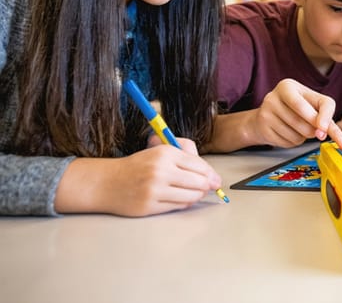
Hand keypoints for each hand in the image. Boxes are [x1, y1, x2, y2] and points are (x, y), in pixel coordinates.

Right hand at [56, 144, 222, 216]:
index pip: (200, 165)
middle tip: (209, 187)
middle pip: (199, 182)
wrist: (108, 182)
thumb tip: (211, 174)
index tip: (215, 179)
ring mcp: (155, 190)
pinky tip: (182, 199)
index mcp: (165, 153)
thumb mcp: (159, 150)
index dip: (211, 174)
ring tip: (195, 193)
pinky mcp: (150, 206)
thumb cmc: (138, 166)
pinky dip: (185, 203)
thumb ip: (185, 155)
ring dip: (198, 196)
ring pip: (191, 196)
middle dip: (207, 186)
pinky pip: (178, 206)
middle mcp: (160, 171)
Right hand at [251, 79, 341, 151]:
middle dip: (313, 131)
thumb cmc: (293, 109)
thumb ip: (324, 116)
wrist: (265, 117)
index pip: (310, 102)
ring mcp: (266, 113)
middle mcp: (274, 97)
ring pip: (295, 134)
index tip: (324, 129)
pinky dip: (292, 142)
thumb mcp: (311, 104)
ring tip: (298, 129)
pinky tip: (288, 133)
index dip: (323, 118)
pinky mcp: (263, 129)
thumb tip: (328, 134)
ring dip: (303, 138)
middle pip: (303, 120)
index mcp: (288, 86)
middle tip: (315, 130)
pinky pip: (286, 142)